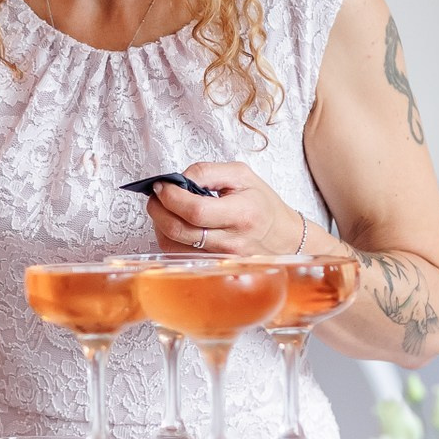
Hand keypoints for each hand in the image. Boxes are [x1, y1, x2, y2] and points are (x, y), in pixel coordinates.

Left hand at [142, 161, 304, 256]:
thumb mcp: (241, 175)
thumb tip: (178, 179)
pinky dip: (169, 238)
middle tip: (156, 195)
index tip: (162, 185)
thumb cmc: (262, 204)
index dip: (171, 196)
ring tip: (164, 208)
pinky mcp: (212, 266)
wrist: (283, 237)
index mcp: (241, 214)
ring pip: (173, 246)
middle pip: (178, 230)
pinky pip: (179, 255)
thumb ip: (208, 172)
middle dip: (158, 209)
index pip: (195, 210)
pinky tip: (174, 223)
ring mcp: (220, 258)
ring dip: (160, 225)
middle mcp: (230, 241)